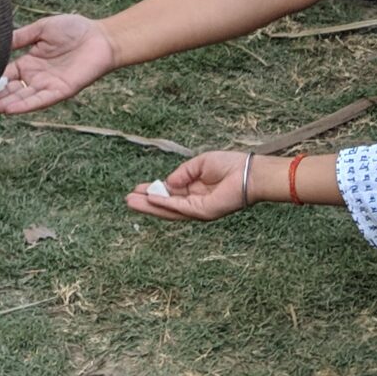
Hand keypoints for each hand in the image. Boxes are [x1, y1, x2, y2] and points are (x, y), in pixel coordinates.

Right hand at [0, 15, 116, 112]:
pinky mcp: (60, 91)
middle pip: (9, 91)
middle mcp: (36, 77)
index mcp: (29, 63)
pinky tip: (9, 109)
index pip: (5, 75)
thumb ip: (20, 37)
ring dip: (2, 104)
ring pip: (20, 99)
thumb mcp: (41, 29)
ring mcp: (47, 85)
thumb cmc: (75, 30)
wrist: (101, 37)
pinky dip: (24, 105)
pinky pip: (39, 101)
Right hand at [125, 150, 253, 220]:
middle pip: (166, 206)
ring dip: (150, 207)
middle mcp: (195, 203)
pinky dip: (164, 204)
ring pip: (169, 211)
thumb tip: (167, 183)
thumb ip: (182, 173)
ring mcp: (198, 210)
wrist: (249, 172)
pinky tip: (150, 199)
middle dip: (147, 203)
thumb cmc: (230, 165)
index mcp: (195, 191)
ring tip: (131, 202)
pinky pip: (180, 208)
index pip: (170, 194)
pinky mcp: (203, 212)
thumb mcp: (199, 164)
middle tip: (127, 200)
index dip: (154, 192)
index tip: (137, 189)